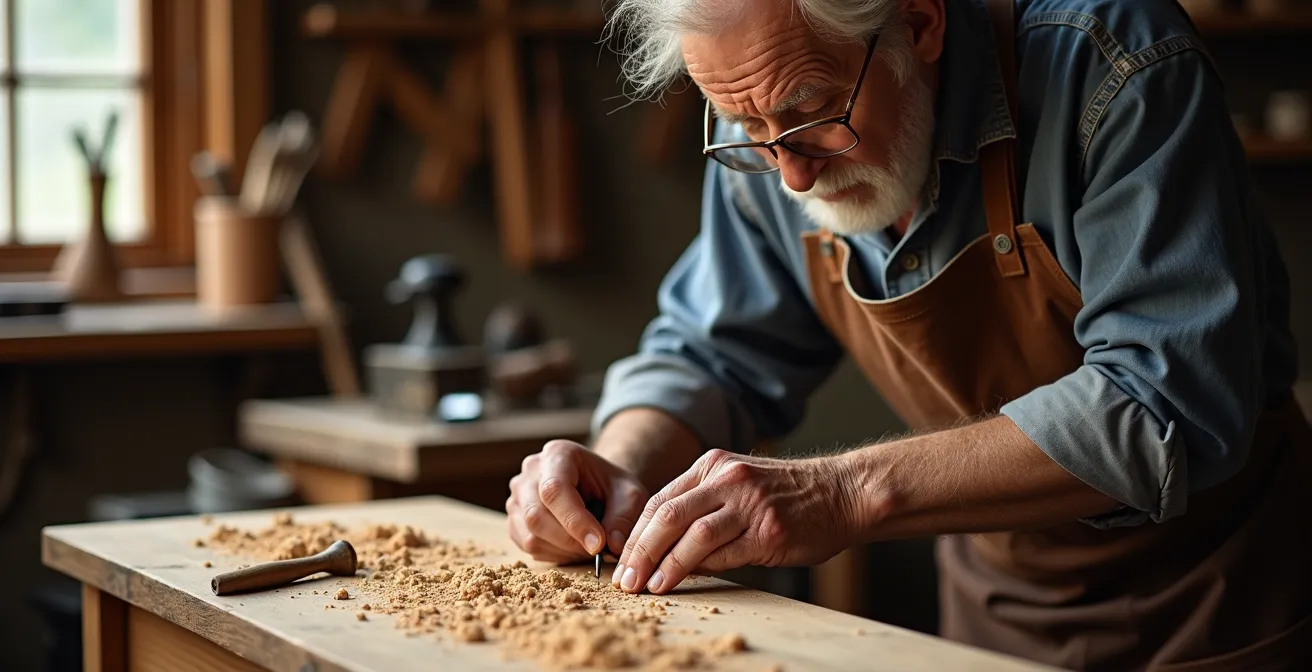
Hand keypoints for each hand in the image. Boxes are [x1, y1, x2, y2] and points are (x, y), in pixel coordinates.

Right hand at [507, 440, 649, 563]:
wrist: (597, 487)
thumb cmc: (612, 487)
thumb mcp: (630, 495)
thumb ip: (623, 518)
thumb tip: (612, 545)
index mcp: (557, 454)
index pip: (555, 490)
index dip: (575, 521)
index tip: (598, 544)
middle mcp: (530, 472)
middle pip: (536, 515)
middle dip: (570, 541)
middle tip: (597, 549)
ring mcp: (517, 495)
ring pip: (530, 535)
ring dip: (563, 550)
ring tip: (587, 546)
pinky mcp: (514, 518)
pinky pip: (527, 545)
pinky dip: (553, 554)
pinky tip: (572, 546)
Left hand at [613, 449, 856, 593]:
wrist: (842, 492)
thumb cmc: (787, 495)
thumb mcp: (738, 485)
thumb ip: (701, 508)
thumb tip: (661, 548)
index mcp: (713, 466)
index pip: (658, 500)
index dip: (634, 534)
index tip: (620, 559)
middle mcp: (727, 479)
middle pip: (666, 516)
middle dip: (639, 551)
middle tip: (624, 579)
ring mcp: (749, 504)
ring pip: (691, 535)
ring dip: (663, 565)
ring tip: (647, 586)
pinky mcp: (769, 531)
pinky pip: (724, 553)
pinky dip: (697, 570)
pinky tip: (680, 582)